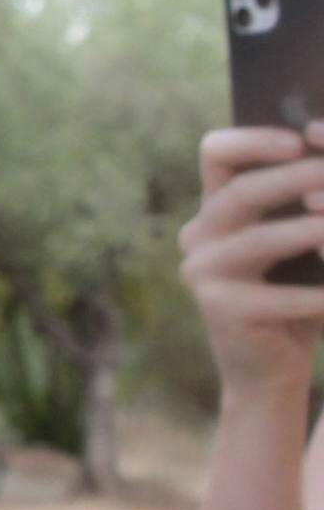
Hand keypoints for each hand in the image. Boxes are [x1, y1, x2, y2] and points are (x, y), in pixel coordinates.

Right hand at [179, 122, 323, 398]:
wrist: (268, 370)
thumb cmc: (295, 299)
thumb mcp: (297, 244)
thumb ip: (303, 207)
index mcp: (215, 210)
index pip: (215, 154)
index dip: (253, 140)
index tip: (300, 139)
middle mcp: (198, 235)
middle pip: (239, 193)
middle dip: (294, 179)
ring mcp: (202, 273)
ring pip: (257, 241)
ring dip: (311, 232)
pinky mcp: (218, 310)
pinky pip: (276, 297)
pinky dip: (317, 295)